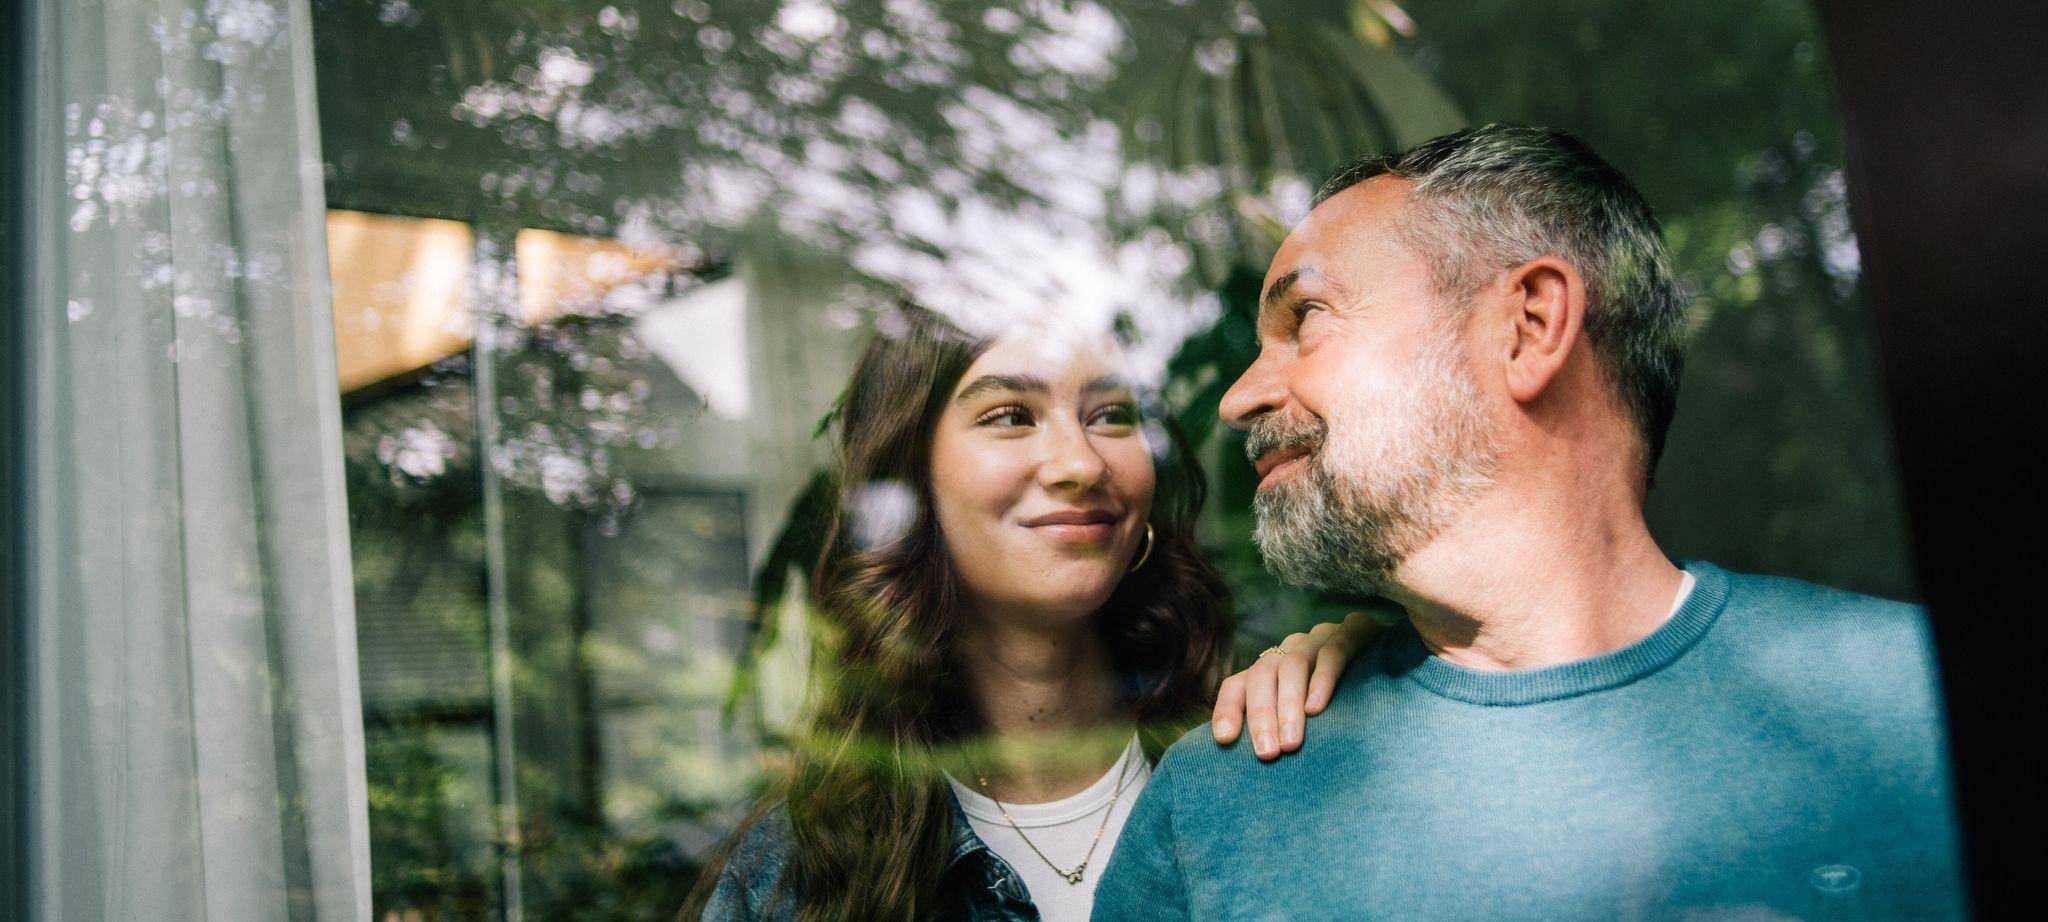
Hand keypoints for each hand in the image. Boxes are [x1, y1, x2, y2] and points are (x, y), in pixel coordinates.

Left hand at [1212, 612, 1385, 760]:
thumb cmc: (1350, 705)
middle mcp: (1292, 648)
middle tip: (1267, 754)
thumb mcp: (1310, 718)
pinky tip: (1317, 708)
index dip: (1228, 709)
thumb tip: (1251, 773)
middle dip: (1261, 716)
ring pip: (1293, 665)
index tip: (1224, 741)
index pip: (1238, 684)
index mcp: (1273, 668)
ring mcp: (1321, 636)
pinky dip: (1322, 679)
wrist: (1401, 659)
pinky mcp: (1355, 629)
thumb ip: (1284, 732)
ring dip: (1288, 705)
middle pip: (1262, 676)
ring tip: (1290, 743)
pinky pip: (1333, 651)